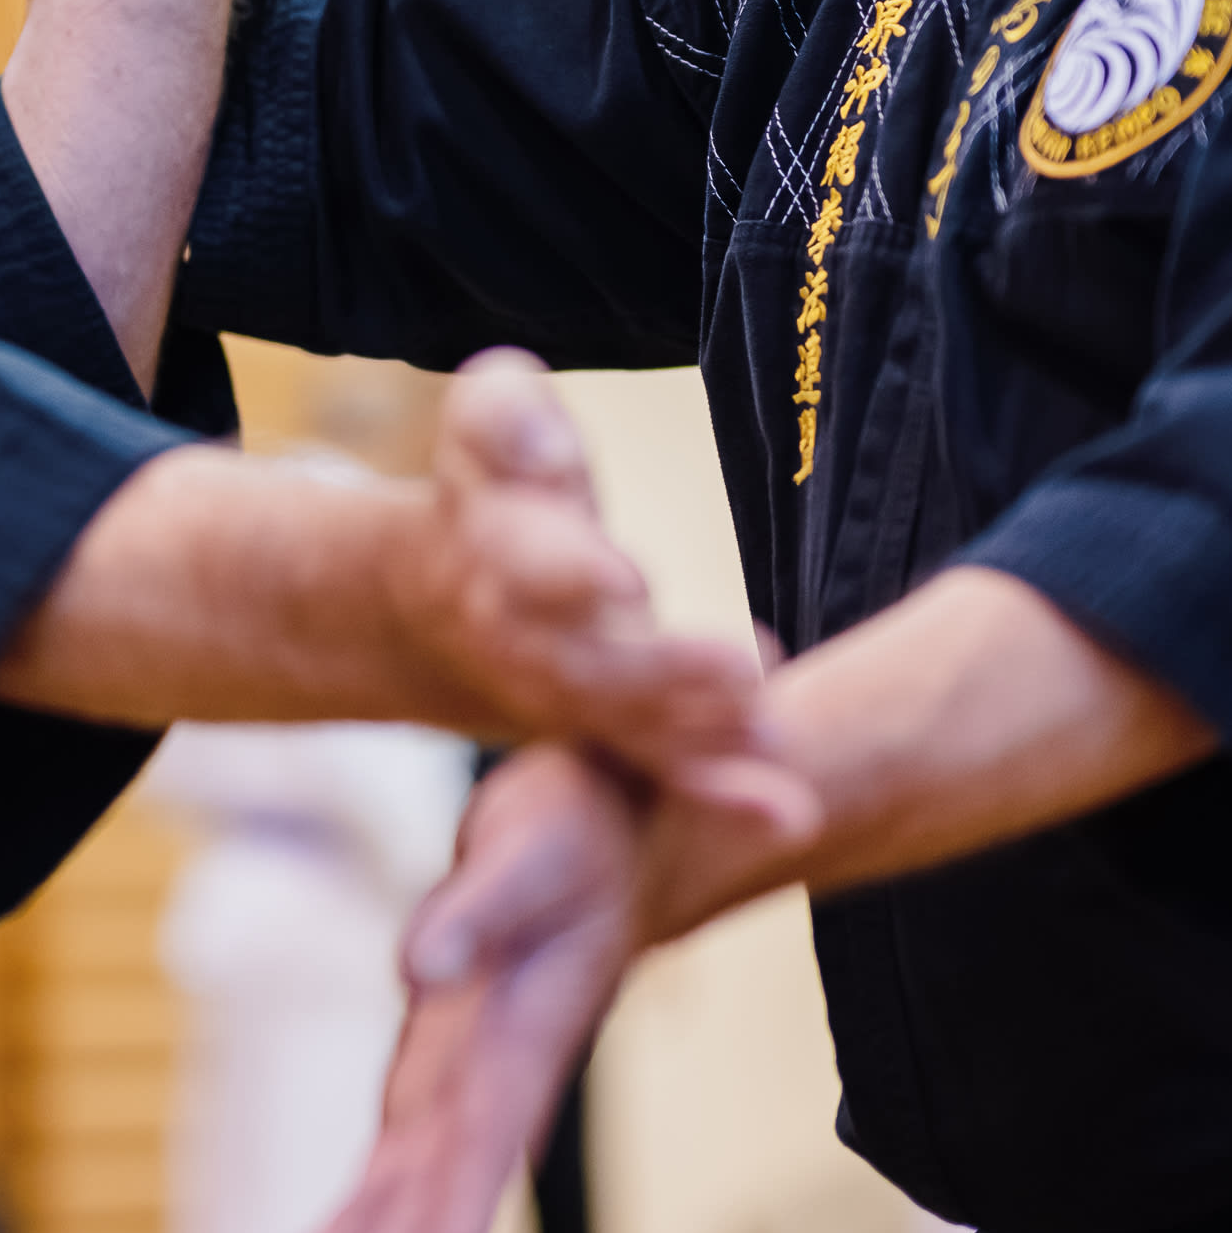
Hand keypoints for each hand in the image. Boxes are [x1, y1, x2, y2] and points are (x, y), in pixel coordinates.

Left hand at [263, 749, 651, 1232]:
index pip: (491, 1140)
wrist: (609, 827)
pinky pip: (385, 1163)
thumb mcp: (530, 847)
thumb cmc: (580, 830)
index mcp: (528, 1034)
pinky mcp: (436, 1072)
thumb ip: (477, 906)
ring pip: (396, 1191)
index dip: (461, 1219)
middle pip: (429, 1187)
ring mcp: (461, 1083)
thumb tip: (411, 969)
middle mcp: (493, 1078)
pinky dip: (346, 1222)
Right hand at [380, 353, 772, 785]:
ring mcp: (562, 694)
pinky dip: (718, 792)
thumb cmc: (493, 481)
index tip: (627, 580)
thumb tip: (547, 453)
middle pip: (583, 664)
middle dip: (659, 672)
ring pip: (625, 725)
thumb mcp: (487, 419)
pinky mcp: (606, 729)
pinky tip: (787, 813)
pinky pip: (657, 766)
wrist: (445, 591)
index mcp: (494, 546)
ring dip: (698, 738)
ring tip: (773, 733)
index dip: (570, 574)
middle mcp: (524, 635)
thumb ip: (511, 419)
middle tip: (742, 669)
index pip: (527, 563)